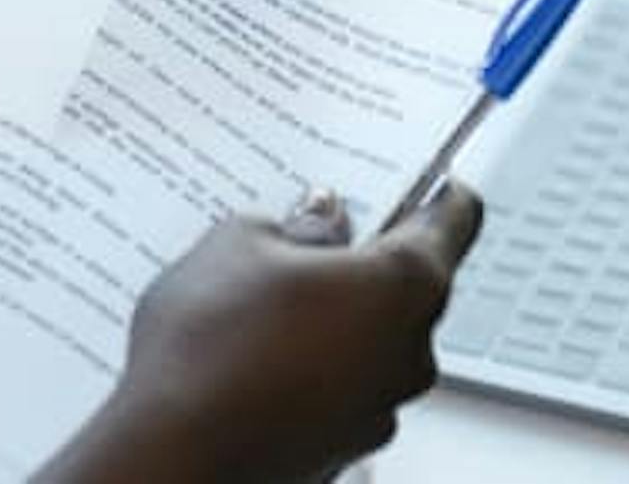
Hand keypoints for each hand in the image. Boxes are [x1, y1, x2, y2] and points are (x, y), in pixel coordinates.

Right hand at [38, 186, 484, 483]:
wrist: (174, 452)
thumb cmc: (209, 349)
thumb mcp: (238, 244)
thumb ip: (293, 224)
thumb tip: (318, 223)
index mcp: (404, 286)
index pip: (454, 218)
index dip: (432, 187)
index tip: (413, 176)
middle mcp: (411, 351)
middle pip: (409, 283)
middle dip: (359, 255)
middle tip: (301, 233)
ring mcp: (381, 407)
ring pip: (370, 338)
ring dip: (331, 314)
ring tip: (256, 299)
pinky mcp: (345, 445)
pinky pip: (340, 383)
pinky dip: (309, 363)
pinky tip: (251, 351)